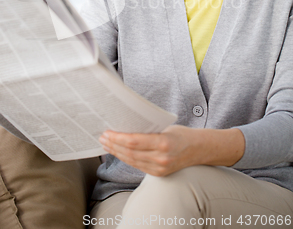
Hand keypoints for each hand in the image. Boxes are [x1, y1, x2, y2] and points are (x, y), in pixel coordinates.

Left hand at [99, 125, 244, 175]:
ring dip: (116, 152)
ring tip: (106, 144)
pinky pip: (137, 166)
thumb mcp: (165, 127)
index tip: (107, 131)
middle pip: (130, 152)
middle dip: (113, 145)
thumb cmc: (182, 134)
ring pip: (132, 161)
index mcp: (164, 142)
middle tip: (102, 136)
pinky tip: (118, 152)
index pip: (134, 141)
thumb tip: (125, 126)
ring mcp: (159, 169)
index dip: (118, 137)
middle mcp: (161, 158)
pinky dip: (126, 158)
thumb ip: (147, 130)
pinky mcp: (158, 174)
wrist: (199, 150)